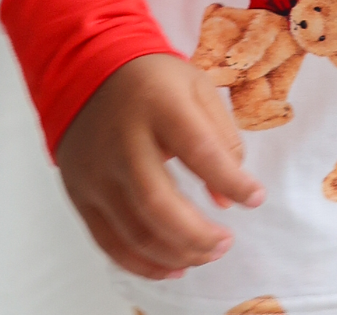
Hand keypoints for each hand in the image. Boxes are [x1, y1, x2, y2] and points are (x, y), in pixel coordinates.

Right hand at [55, 53, 264, 280]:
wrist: (87, 71)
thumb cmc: (153, 81)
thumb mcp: (196, 86)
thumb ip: (220, 136)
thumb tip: (228, 198)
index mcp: (158, 104)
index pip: (199, 150)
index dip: (231, 181)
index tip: (256, 198)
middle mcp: (122, 140)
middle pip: (158, 204)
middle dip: (198, 235)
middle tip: (225, 243)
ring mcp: (96, 171)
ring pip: (134, 231)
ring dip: (176, 254)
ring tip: (205, 255)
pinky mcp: (80, 194)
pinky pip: (109, 242)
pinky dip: (142, 264)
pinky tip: (172, 266)